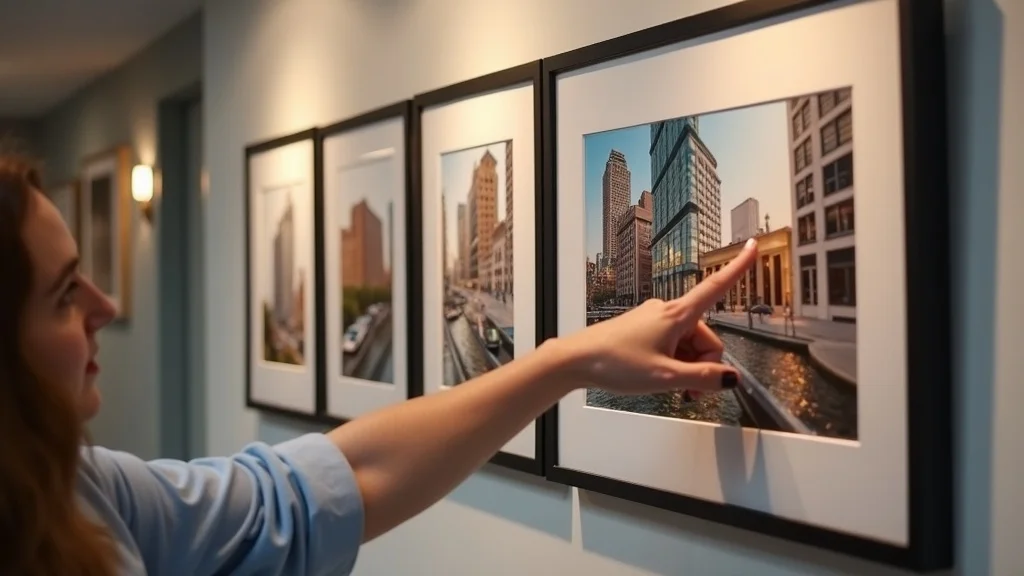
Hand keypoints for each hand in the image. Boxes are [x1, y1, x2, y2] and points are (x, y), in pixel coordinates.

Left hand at [561, 238, 758, 395]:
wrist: (577, 360)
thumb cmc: (614, 362)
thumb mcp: (665, 377)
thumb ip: (703, 378)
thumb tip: (730, 378)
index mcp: (676, 315)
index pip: (716, 287)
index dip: (738, 267)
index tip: (753, 246)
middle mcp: (667, 311)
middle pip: (706, 337)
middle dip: (704, 365)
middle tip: (688, 390)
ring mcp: (655, 320)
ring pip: (689, 345)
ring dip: (687, 368)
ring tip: (670, 386)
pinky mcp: (644, 329)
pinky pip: (672, 346)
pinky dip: (673, 363)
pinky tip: (660, 377)